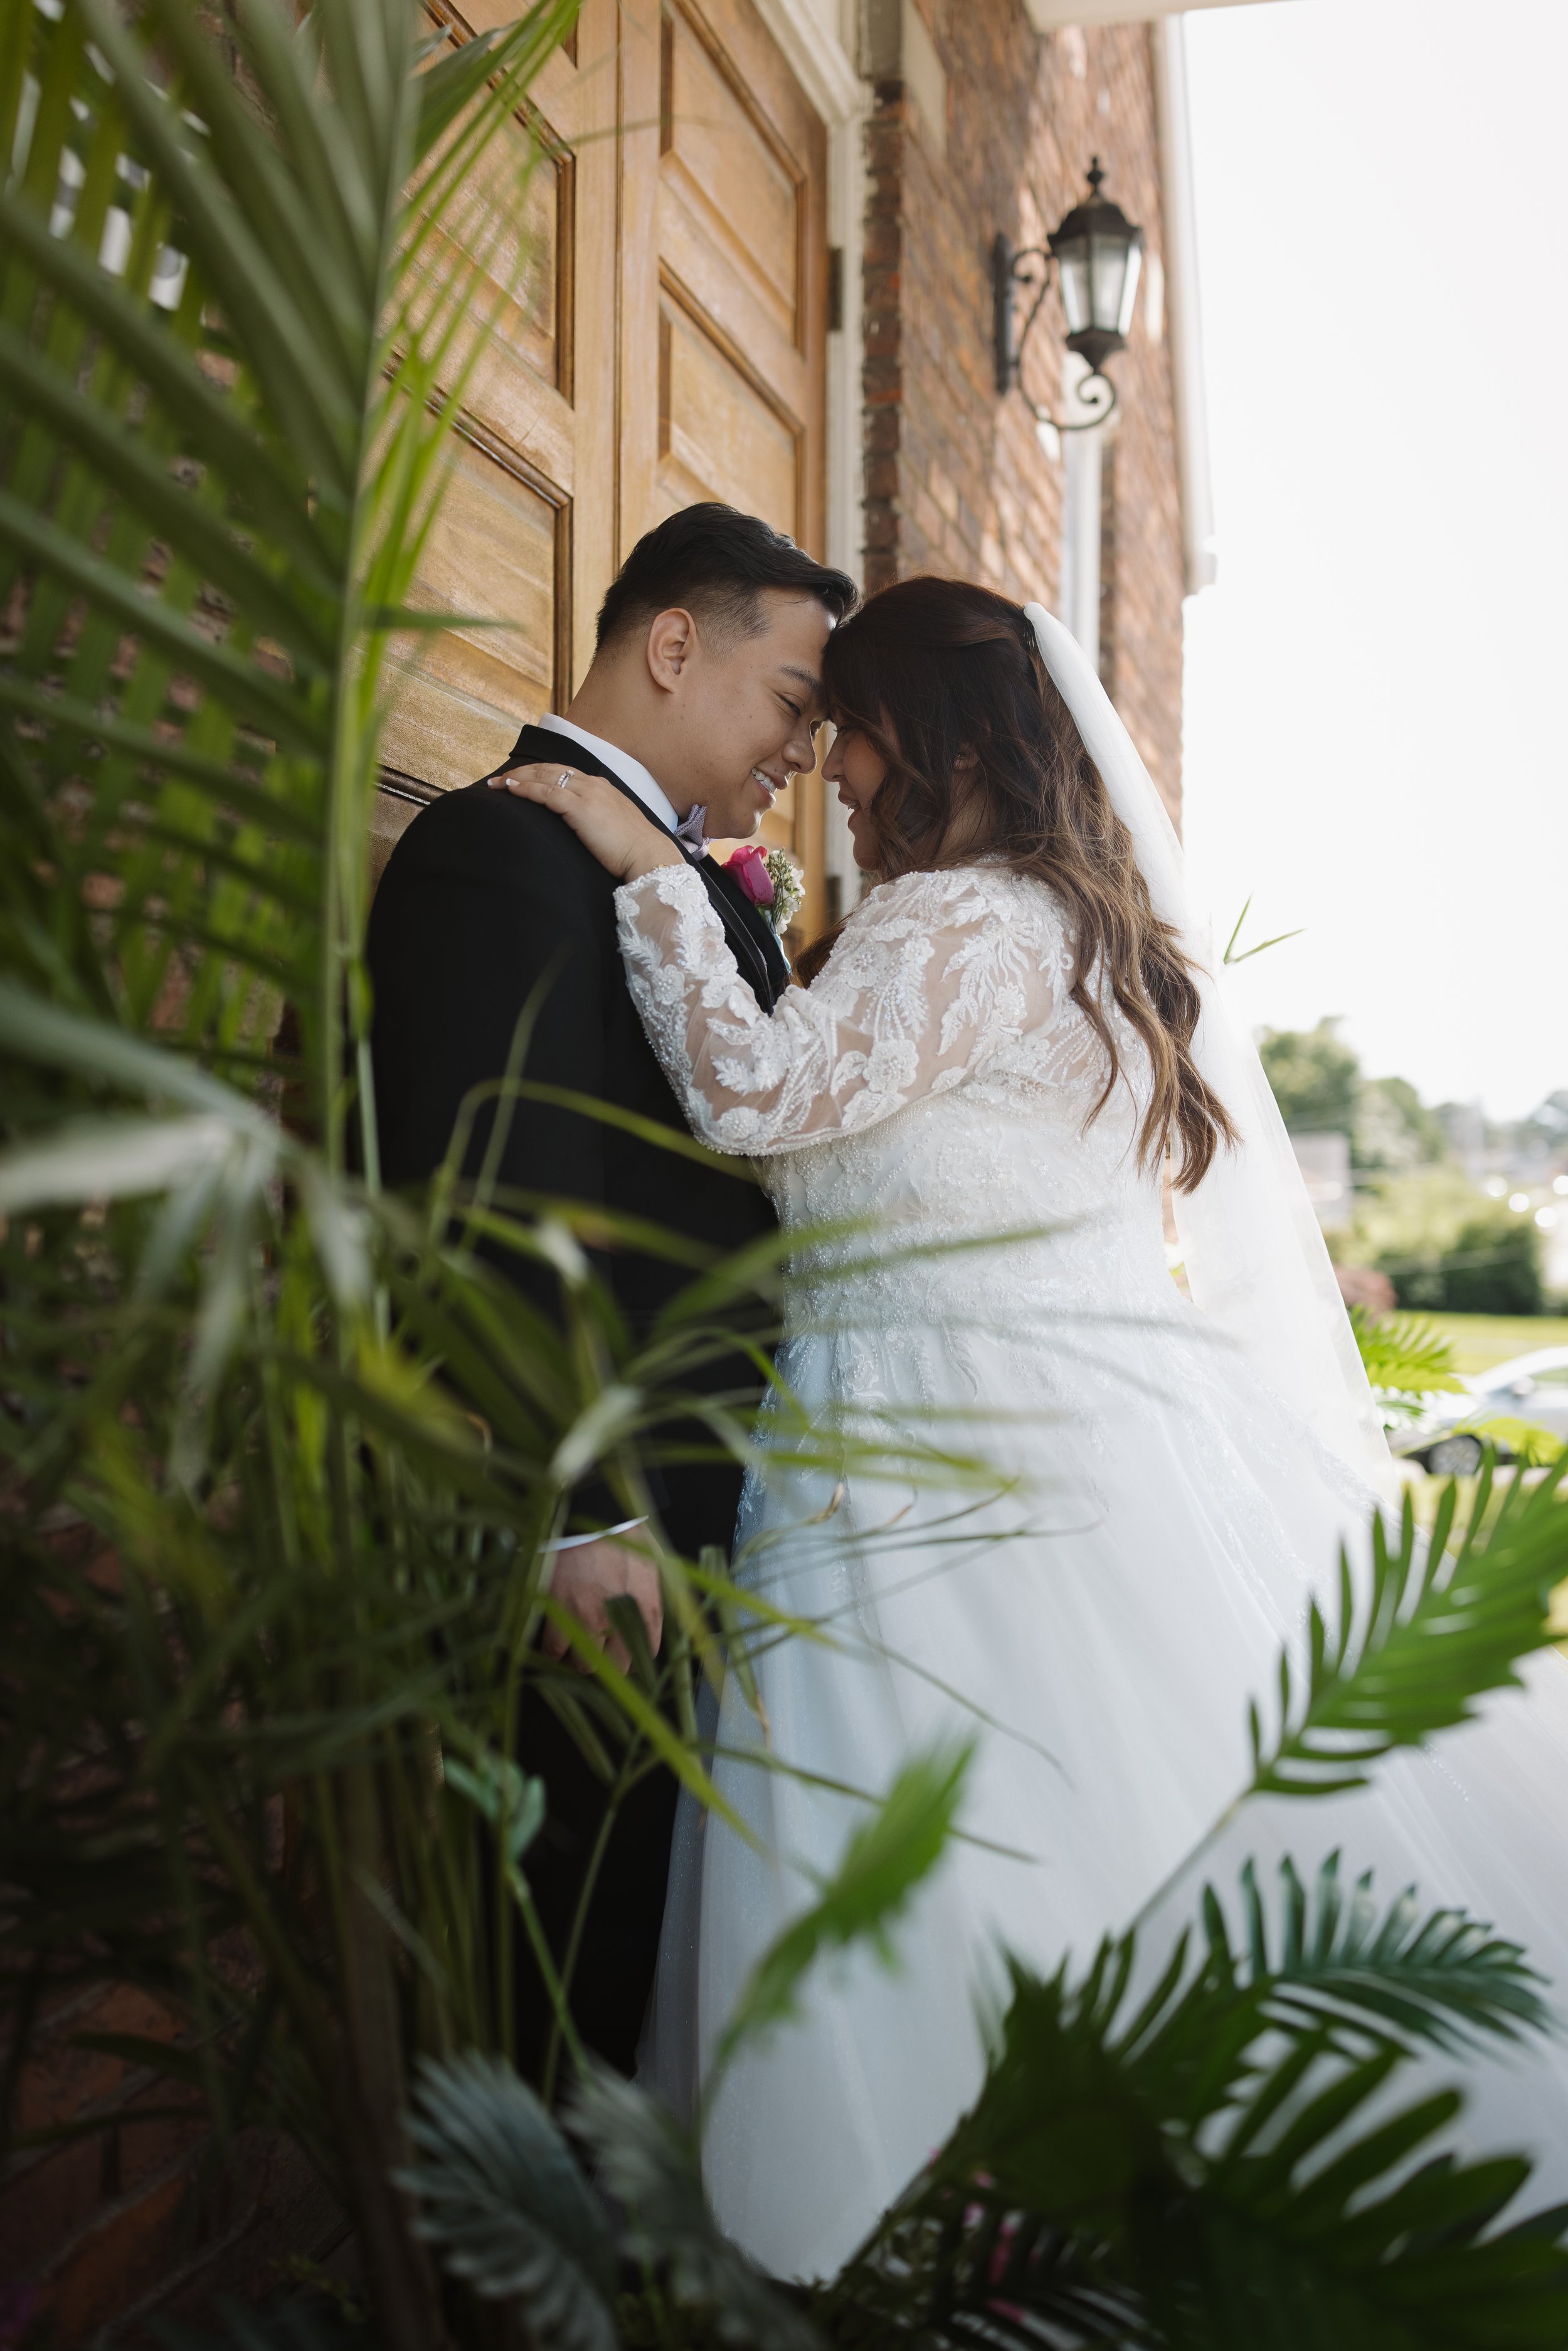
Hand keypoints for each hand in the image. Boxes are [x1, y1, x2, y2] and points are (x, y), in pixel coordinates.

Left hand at [490, 761, 683, 884]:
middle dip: (522, 772)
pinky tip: (510, 789)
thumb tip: (582, 827)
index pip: (564, 772)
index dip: (539, 773)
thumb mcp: (613, 827)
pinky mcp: (580, 808)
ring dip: (517, 778)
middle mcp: (593, 784)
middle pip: (550, 769)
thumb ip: (596, 819)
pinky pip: (547, 793)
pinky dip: (526, 789)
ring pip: (545, 776)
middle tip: (499, 779)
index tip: (520, 778)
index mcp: (601, 787)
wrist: (648, 856)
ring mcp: (587, 794)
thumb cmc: (633, 849)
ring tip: (496, 783)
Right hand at [543, 1535, 662, 1673]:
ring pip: (582, 1664)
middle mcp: (620, 1619)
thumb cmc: (620, 1532)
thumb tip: (642, 1622)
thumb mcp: (648, 1562)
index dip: (630, 1656)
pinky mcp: (558, 1611)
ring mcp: (587, 1617)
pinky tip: (554, 1643)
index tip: (620, 1653)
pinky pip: (554, 1650)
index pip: (645, 1652)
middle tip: (594, 1651)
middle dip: (605, 1661)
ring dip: (578, 1659)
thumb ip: (647, 1595)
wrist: (588, 1510)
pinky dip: (553, 1652)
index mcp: (647, 1607)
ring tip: (572, 1647)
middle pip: (614, 1666)